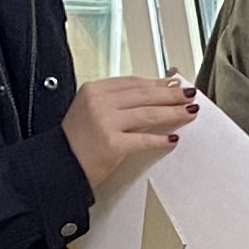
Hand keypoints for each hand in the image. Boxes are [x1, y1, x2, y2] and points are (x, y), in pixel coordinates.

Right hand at [62, 74, 197, 192]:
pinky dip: (160, 140)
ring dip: (172, 112)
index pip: (133, 82)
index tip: (173, 83)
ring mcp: (105, 122)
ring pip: (148, 114)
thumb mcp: (91, 111)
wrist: (59, 166)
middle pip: (144, 95)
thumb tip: (153, 93)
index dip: (157, 82)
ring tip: (188, 112)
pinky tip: (172, 139)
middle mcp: (99, 102)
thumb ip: (117, 101)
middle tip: (189, 94)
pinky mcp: (112, 144)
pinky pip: (143, 139)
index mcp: (94, 90)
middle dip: (171, 94)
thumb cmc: (76, 141)